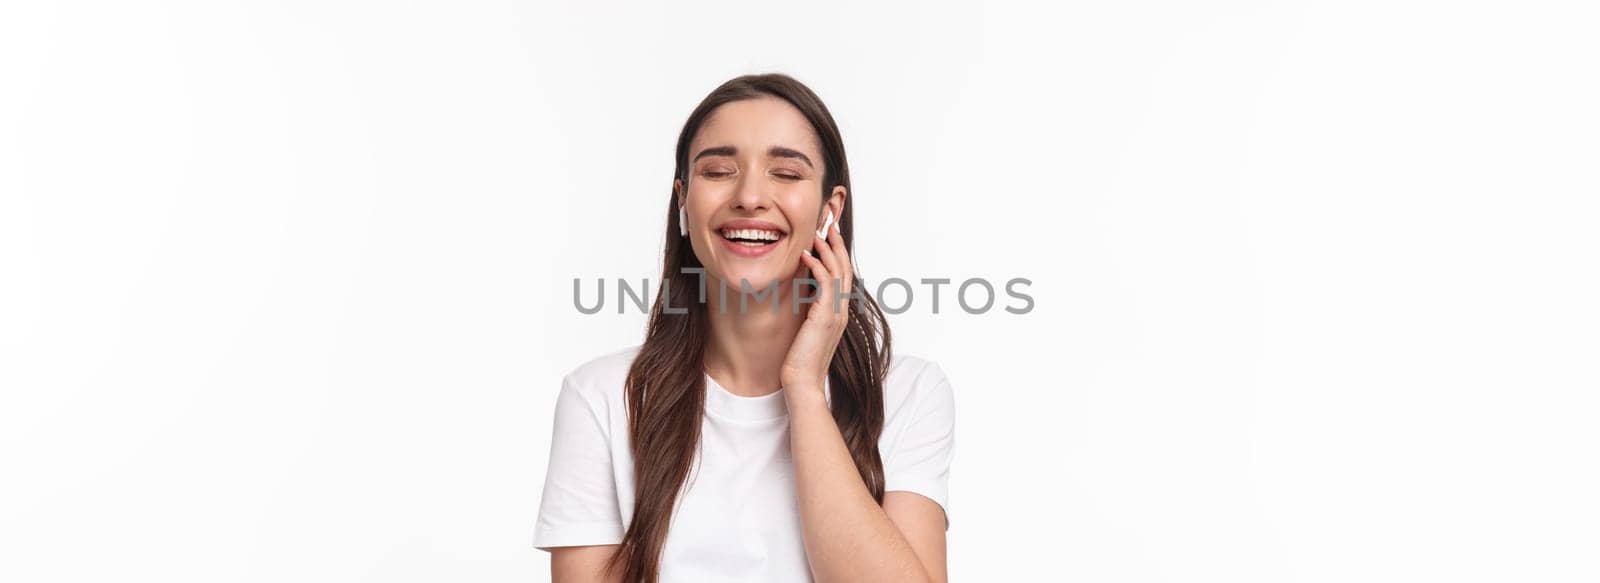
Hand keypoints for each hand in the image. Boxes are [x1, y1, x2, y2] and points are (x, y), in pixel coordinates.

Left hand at [781, 218, 851, 402]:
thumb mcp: (805, 328)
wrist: (802, 383)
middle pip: (845, 268)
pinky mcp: (825, 318)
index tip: (828, 235)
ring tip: (820, 232)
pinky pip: (825, 284)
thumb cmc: (799, 360)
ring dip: (829, 250)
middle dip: (837, 244)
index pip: (842, 276)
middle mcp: (841, 311)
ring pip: (838, 272)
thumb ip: (808, 310)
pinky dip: (817, 266)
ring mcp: (836, 314)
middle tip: (829, 223)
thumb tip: (801, 292)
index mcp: (837, 313)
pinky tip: (806, 255)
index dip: (837, 254)